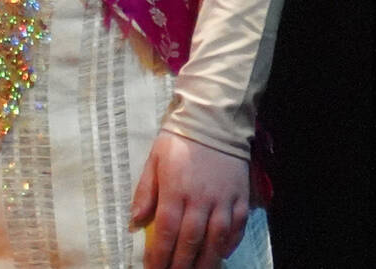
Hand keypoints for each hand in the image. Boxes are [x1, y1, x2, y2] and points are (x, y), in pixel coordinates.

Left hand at [130, 132, 250, 268]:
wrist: (213, 121)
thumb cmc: (178, 140)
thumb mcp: (154, 161)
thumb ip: (145, 192)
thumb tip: (134, 221)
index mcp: (175, 190)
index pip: (165, 231)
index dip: (159, 255)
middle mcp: (201, 200)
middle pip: (190, 241)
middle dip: (181, 264)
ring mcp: (224, 201)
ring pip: (215, 240)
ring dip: (205, 262)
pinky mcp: (241, 199)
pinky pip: (236, 229)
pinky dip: (229, 245)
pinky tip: (220, 255)